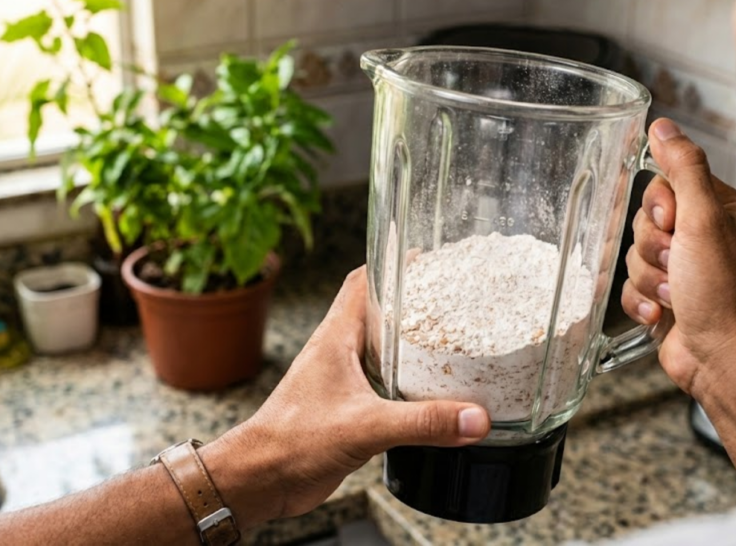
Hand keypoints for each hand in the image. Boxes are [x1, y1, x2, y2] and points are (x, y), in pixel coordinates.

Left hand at [204, 268, 490, 527]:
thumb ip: (423, 422)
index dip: (393, 263)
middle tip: (449, 298)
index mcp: (336, 337)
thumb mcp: (366, 426)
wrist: (261, 480)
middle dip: (413, 302)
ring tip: (450, 341)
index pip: (364, 281)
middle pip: (378, 312)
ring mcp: (342, 380)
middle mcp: (339, 352)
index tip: (426, 256)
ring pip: (382, 349)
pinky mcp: (348, 409)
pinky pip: (384, 384)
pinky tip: (430, 393)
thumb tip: (475, 418)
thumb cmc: (291, 442)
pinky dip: (408, 382)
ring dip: (411, 343)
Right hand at [622, 119, 735, 396]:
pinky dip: (641, 302)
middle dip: (651, 247)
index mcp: (722, 210)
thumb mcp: (704, 220)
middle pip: (645, 220)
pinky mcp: (666, 297)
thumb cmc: (722, 293)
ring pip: (634, 255)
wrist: (721, 358)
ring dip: (648, 278)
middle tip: (676, 265)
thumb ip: (684, 168)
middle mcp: (704, 236)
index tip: (672, 224)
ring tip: (674, 295)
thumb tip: (664, 125)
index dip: (659, 206)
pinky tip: (663, 314)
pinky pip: (630, 286)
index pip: (667, 183)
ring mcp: (684, 269)